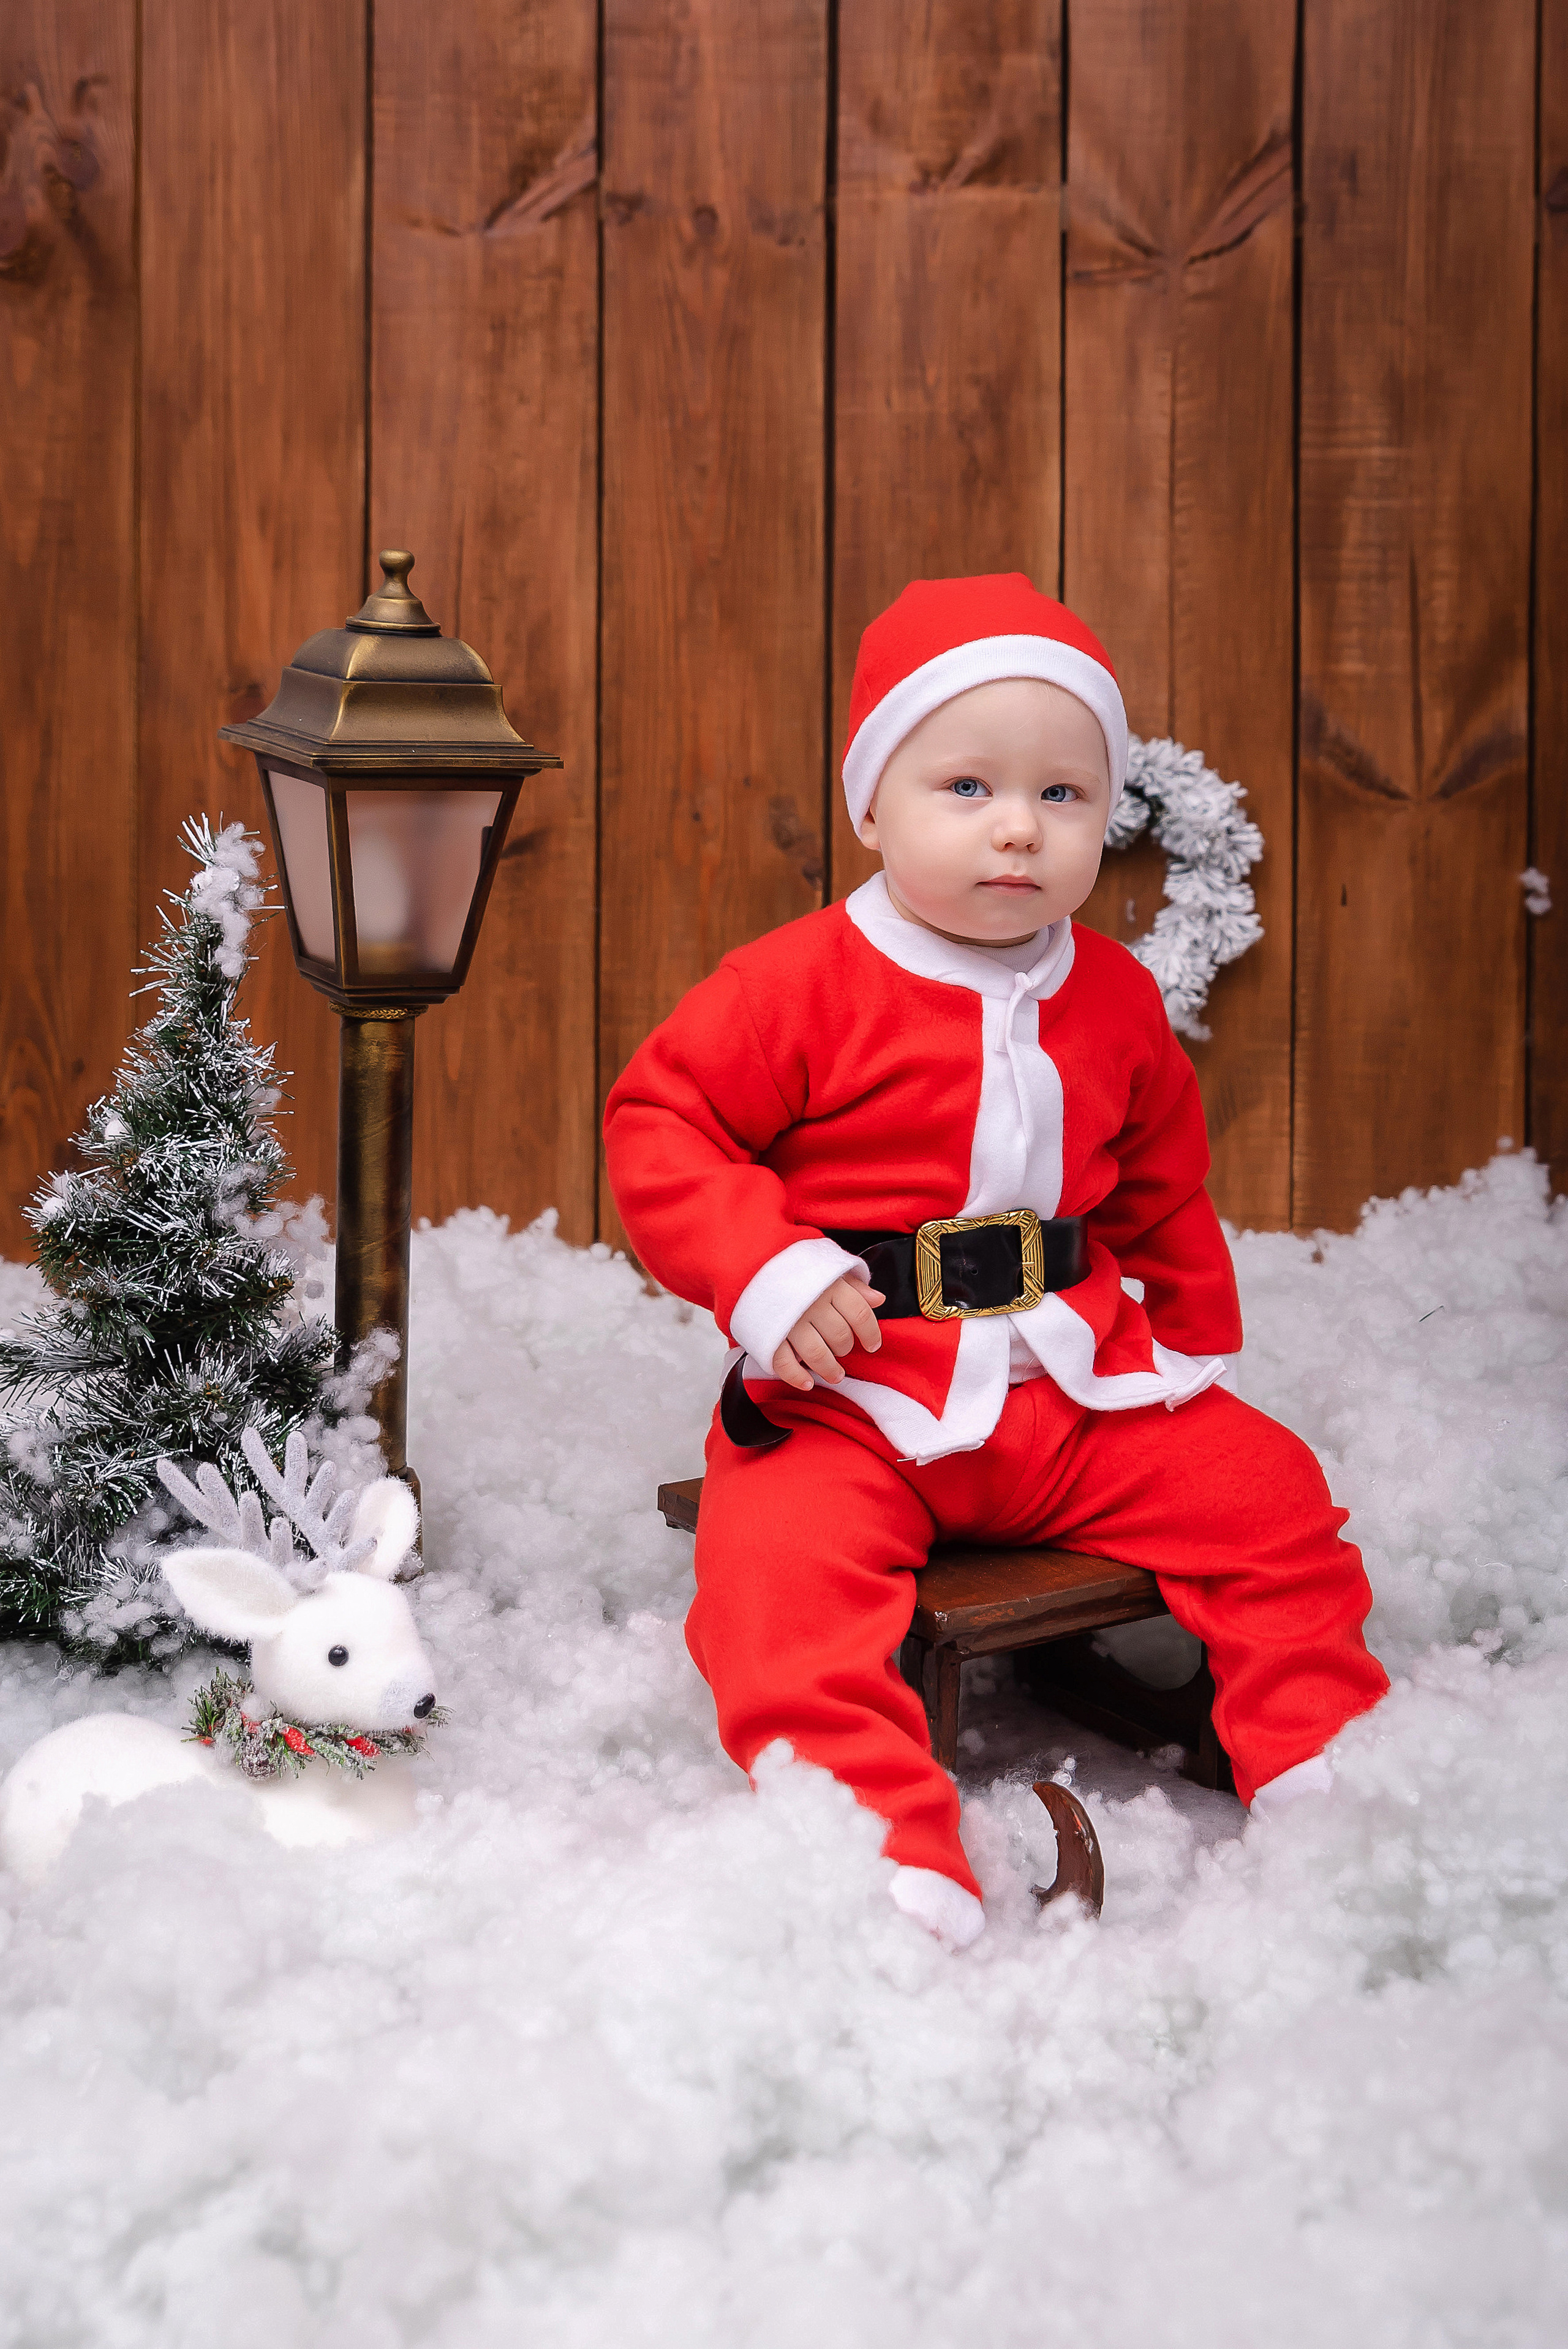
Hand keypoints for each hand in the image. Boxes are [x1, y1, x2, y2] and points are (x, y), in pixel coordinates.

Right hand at [771, 1276, 884, 1390]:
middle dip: (846, 1349)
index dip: (871, 1333)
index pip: (859, 1313)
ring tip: (835, 1375)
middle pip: (840, 1337)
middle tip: (843, 1350)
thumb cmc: (798, 1273)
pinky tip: (807, 1382)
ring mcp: (789, 1321)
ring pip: (816, 1354)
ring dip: (829, 1370)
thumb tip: (878, 1299)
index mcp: (829, 1286)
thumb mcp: (829, 1272)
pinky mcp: (769, 1335)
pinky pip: (784, 1363)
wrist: (753, 1268)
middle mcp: (811, 1304)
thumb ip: (854, 1286)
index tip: (873, 1345)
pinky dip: (797, 1377)